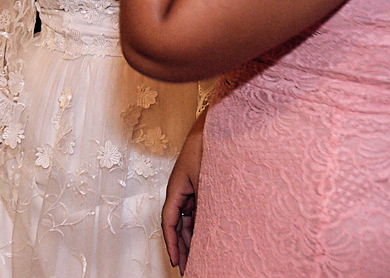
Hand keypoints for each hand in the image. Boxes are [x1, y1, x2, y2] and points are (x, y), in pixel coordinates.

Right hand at [163, 113, 205, 272]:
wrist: (220, 124)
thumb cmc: (208, 145)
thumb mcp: (206, 178)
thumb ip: (203, 203)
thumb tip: (204, 228)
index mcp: (176, 188)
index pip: (169, 222)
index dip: (172, 244)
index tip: (177, 262)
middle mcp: (182, 190)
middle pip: (179, 224)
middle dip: (182, 247)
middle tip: (187, 267)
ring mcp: (194, 188)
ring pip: (190, 219)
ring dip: (193, 238)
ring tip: (199, 257)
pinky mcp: (206, 186)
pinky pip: (201, 210)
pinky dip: (203, 225)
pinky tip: (211, 237)